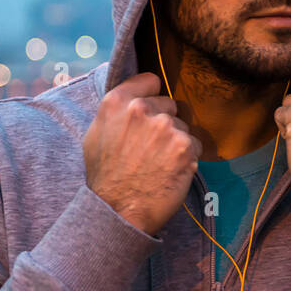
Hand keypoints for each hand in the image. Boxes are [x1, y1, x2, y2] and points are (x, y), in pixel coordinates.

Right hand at [83, 72, 200, 234]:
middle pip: (169, 105)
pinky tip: (171, 170)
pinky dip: (187, 157)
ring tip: (159, 162)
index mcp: (116, 102)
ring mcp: (165, 127)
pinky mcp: (184, 146)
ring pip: (182, 126)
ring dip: (176, 141)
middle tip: (151, 147)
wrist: (118, 210)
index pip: (150, 80)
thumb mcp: (96, 134)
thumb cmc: (105, 176)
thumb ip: (116, 110)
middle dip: (164, 122)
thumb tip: (135, 96)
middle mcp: (141, 109)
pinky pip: (194, 144)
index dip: (152, 96)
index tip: (151, 110)